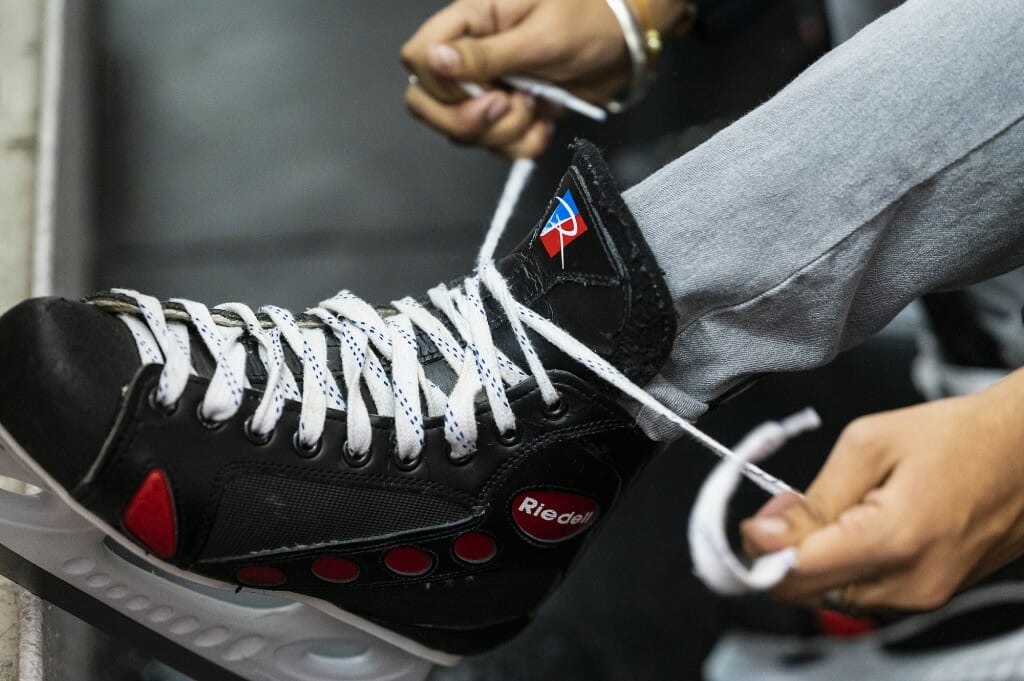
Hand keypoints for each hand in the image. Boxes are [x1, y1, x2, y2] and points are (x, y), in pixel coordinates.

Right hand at [400, 0, 644, 157]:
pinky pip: (498, 147)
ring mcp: (489, 90)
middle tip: (509, 104)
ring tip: (538, 104)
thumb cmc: (590, 17)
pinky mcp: (511, 115)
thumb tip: (432, 61)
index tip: (487, 85)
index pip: (417, 60)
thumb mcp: (540, 34)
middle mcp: (469, 59)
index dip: (441, 84)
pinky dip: (523, 144)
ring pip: (465, 134)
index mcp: (469, 23)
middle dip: (468, 121)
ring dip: (505, 132)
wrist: (628, 40)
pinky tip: (545, 122)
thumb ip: (485, 54)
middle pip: (427, 105)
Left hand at [741, 367, 1023, 611]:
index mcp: (894, 540)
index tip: (752, 521)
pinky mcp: (931, 594)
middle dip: (781, 553)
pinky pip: (864, 589)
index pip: (795, 572)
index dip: (759, 548)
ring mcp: (925, 594)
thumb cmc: (957, 436)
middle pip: (808, 591)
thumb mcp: (869, 443)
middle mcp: (912, 582)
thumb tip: (765, 533)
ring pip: (832, 593)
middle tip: (785, 507)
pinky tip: (855, 524)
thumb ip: (813, 497)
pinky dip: (843, 563)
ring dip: (813, 558)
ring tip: (830, 507)